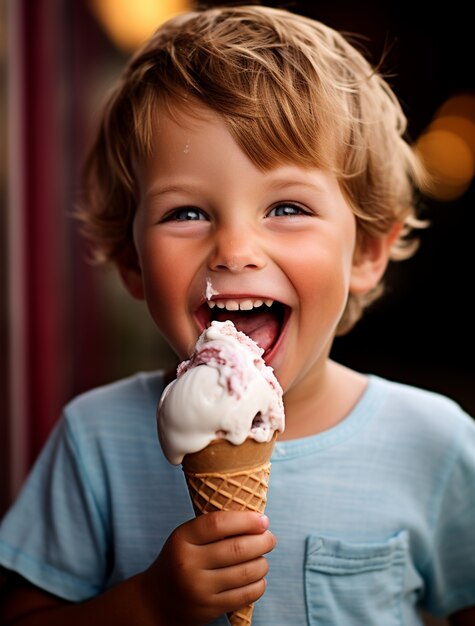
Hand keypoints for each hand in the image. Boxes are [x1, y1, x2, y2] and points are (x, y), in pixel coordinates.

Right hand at [144, 511, 275, 624]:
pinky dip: (259, 584)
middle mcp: (188, 564)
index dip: (246, 520)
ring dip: (263, 563)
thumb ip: (214, 528)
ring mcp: (199, 589)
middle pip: (237, 549)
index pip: (218, 523)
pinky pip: (245, 595)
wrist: (157, 600)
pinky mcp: (210, 608)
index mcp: (182, 539)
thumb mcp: (186, 538)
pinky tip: (258, 577)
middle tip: (270, 538)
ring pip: (245, 572)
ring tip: (263, 558)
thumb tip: (256, 520)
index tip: (263, 519)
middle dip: (262, 541)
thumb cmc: (180, 559)